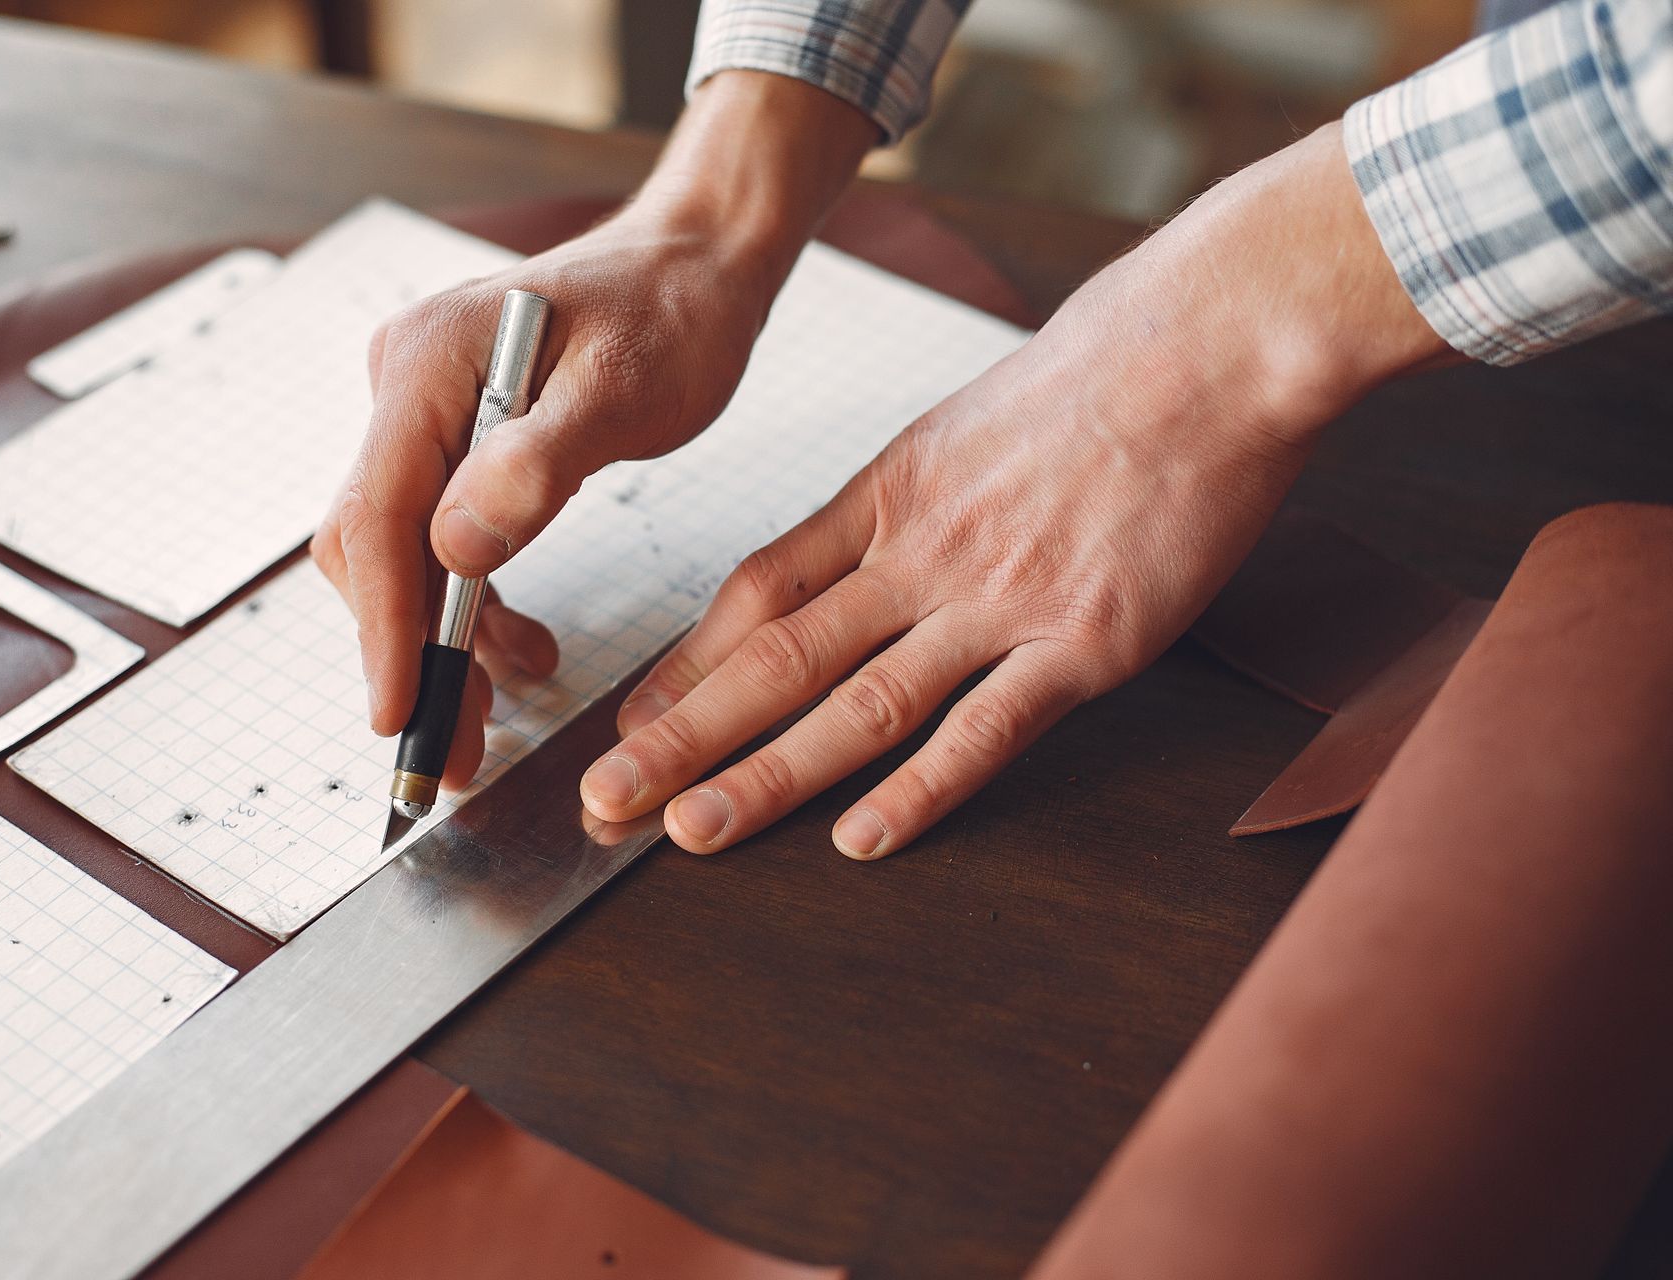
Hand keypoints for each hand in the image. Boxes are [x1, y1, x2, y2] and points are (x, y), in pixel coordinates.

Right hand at [313, 72, 877, 787]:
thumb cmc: (672, 314)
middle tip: (453, 752)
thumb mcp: (623, 389)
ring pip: (403, 556)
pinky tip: (517, 645)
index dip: (386, 627)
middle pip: (375, 547)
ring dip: (444, 640)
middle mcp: (404, 388)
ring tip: (499, 708)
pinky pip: (438, 540)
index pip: (379, 516)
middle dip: (412, 654)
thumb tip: (456, 549)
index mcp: (426, 366)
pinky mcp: (454, 441)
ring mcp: (423, 414)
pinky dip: (469, 605)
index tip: (399, 714)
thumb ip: (538, 465)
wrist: (695, 266)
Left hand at [579, 123, 1450, 857]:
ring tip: (689, 832)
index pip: (758, 593)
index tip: (630, 721)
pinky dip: (921, 789)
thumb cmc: (1103, 367)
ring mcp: (1000, 598)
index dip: (686, 667)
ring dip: (765, 775)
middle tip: (602, 800)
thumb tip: (863, 549)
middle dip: (681, 739)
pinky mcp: (1087, 639)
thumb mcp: (968, 420)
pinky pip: (987, 728)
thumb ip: (911, 498)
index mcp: (889, 493)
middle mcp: (923, 551)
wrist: (1213, 338)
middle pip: (776, 658)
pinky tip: (862, 837)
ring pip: (858, 704)